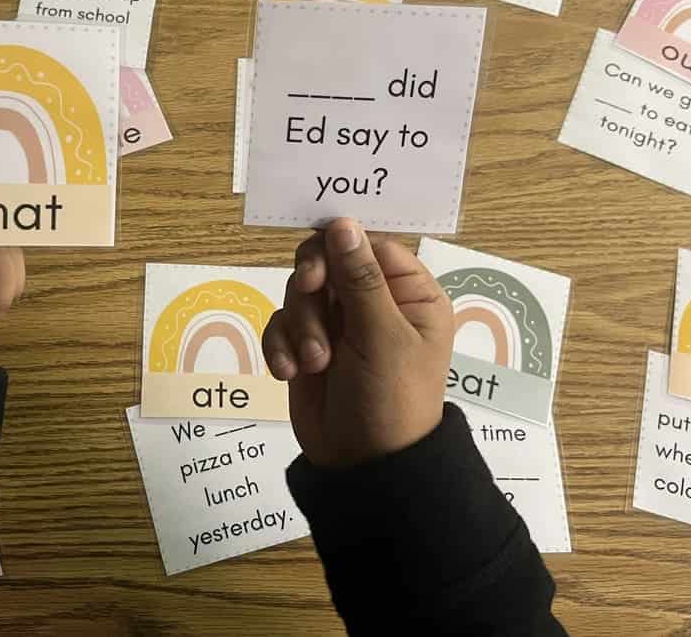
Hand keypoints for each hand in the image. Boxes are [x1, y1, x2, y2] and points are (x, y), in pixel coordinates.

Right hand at [262, 219, 453, 468]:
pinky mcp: (306, 345)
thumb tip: (343, 222)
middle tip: (311, 292)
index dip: (340, 245)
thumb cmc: (390, 399)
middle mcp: (373, 301)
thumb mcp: (381, 337)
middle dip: (314, 285)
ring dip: (301, 325)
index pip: (369, 244)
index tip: (320, 264)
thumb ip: (360, 278)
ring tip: (315, 363)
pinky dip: (282, 344)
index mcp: (409, 293)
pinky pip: (281, 323)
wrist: (365, 468)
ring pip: (301, 291)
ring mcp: (337, 324)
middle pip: (327, 259)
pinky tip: (290, 372)